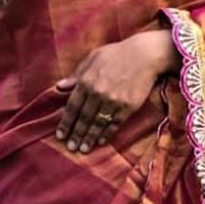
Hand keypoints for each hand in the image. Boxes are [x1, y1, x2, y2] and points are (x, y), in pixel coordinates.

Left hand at [55, 25, 178, 153]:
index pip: (72, 107)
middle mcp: (98, 93)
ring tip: (83, 149)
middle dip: (76, 134)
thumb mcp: (92, 58)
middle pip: (84, 119)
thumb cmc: (116, 54)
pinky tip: (100, 141)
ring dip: (90, 138)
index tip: (60, 135)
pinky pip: (115, 124)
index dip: (66, 123)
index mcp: (86, 81)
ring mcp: (113, 101)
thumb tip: (59, 87)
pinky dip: (107, 134)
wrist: (145, 55)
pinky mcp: (128, 107)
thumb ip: (76, 75)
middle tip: (71, 147)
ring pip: (98, 124)